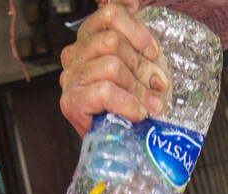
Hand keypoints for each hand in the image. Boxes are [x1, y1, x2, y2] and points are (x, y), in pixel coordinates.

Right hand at [59, 0, 168, 135]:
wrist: (120, 145)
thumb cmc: (131, 103)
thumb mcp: (140, 64)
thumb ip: (135, 34)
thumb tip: (135, 0)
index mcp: (89, 37)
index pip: (111, 12)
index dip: (138, 32)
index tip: (153, 52)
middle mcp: (75, 54)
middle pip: (113, 41)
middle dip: (142, 67)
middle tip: (157, 87)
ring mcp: (70, 78)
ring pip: (112, 66)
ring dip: (138, 89)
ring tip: (150, 104)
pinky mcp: (70, 102)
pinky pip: (104, 91)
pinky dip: (127, 103)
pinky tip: (137, 113)